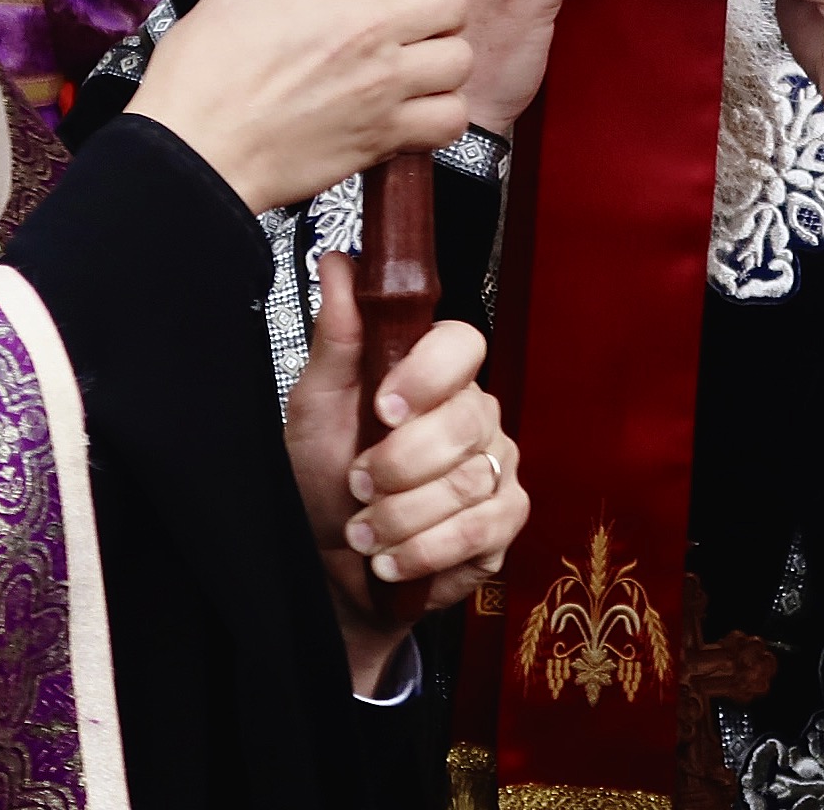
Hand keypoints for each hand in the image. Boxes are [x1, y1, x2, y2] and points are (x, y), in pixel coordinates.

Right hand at [137, 0, 474, 211]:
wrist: (196, 149)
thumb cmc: (203, 71)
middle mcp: (367, 25)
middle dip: (436, 4)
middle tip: (410, 16)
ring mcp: (382, 83)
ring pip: (460, 58)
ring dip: (439, 59)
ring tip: (410, 64)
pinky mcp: (385, 135)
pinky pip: (452, 117)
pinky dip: (439, 114)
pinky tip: (411, 107)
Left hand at [286, 252, 525, 691]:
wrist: (328, 563)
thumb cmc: (321, 478)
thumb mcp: (316, 406)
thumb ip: (337, 336)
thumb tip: (341, 261)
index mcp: (433, 375)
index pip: (463, 344)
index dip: (428, 375)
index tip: (382, 408)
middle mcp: (476, 413)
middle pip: (465, 421)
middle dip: (400, 465)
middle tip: (357, 483)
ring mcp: (498, 466)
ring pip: (470, 482)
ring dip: (402, 516)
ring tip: (364, 532)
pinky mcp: (506, 519)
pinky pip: (484, 530)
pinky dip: (428, 550)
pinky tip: (393, 559)